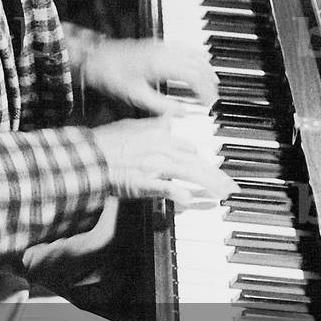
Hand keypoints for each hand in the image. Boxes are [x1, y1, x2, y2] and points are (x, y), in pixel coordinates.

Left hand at [82, 38, 217, 114]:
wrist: (95, 56)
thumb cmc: (111, 75)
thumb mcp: (136, 97)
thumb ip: (161, 106)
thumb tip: (182, 113)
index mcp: (161, 64)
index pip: (194, 76)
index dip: (205, 90)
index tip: (210, 103)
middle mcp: (164, 51)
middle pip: (198, 63)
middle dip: (210, 80)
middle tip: (215, 96)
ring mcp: (161, 45)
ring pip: (194, 52)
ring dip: (206, 68)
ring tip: (212, 83)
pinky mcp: (157, 43)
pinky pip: (185, 47)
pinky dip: (196, 57)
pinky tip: (198, 63)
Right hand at [92, 116, 237, 205]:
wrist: (90, 155)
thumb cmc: (106, 142)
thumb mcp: (133, 124)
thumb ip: (153, 125)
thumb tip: (169, 121)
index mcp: (158, 135)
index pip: (188, 147)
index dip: (200, 160)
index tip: (210, 168)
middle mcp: (161, 148)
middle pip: (195, 162)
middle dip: (215, 175)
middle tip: (230, 186)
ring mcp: (154, 165)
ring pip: (188, 173)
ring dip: (208, 184)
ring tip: (223, 193)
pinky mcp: (144, 182)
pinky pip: (165, 188)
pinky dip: (178, 193)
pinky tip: (190, 200)